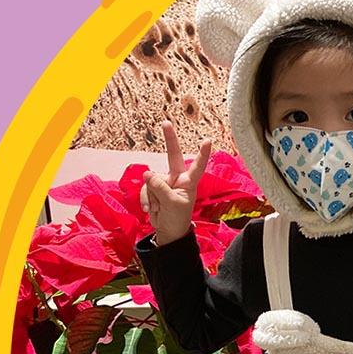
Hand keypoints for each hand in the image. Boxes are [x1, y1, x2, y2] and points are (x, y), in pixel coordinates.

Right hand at [141, 119, 211, 244]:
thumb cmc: (176, 219)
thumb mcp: (172, 205)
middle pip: (172, 155)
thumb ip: (160, 188)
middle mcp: (177, 178)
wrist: (167, 231)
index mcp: (189, 183)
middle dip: (169, 139)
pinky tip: (151, 210)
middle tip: (166, 122)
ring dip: (152, 197)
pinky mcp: (152, 187)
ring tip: (159, 209)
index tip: (208, 140)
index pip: (197, 166)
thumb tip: (147, 173)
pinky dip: (145, 200)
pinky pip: (144, 188)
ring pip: (151, 180)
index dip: (202, 154)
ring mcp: (164, 181)